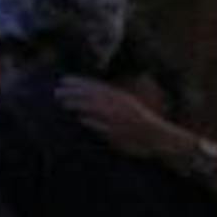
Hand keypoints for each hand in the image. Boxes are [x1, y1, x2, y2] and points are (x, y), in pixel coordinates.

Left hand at [56, 76, 186, 162]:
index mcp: (119, 97)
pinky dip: (93, 121)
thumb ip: (110, 101)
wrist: (159, 137)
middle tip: (56, 90)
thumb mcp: (127, 106)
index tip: (64, 79)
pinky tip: (81, 119)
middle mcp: (118, 105)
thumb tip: (91, 103)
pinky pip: (105, 125)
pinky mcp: (121, 132)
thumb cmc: (142, 122)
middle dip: (74, 92)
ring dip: (79, 103)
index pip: (96, 87)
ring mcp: (119, 118)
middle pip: (92, 95)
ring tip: (63, 102)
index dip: (79, 82)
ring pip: (96, 107)